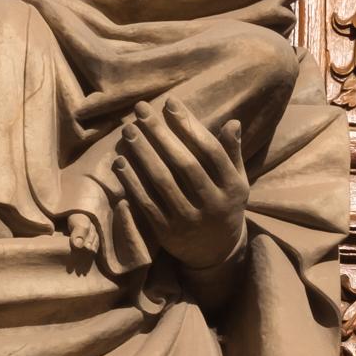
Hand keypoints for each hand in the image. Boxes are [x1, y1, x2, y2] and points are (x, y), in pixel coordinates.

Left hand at [107, 98, 247, 270]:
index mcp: (233, 187)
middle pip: (183, 163)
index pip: (209, 150)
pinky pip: (146, 202)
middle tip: (141, 110)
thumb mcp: (235, 181)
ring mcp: (189, 219)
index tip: (170, 102)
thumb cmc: (224, 204)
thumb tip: (232, 122)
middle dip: (160, 133)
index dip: (189, 125)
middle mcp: (213, 203)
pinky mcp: (168, 232)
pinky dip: (132, 181)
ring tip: (128, 130)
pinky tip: (120, 161)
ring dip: (142, 153)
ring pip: (162, 181)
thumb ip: (231, 153)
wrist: (215, 252)